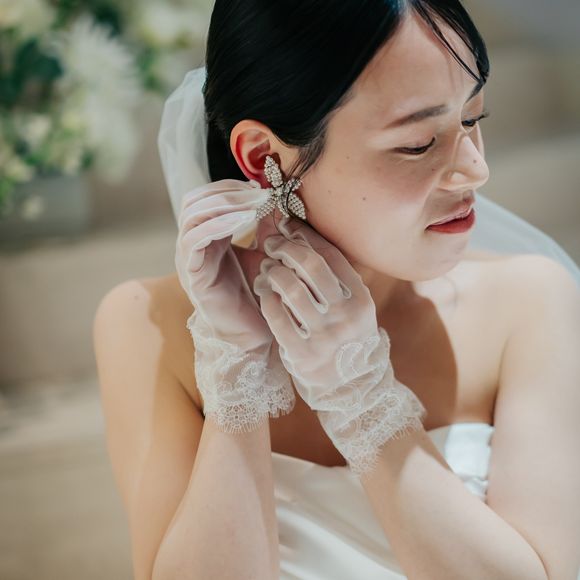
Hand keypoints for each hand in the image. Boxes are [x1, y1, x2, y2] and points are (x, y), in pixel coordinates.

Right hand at [175, 178, 294, 432]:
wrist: (256, 333)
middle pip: (194, 201)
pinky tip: (242, 220)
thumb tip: (273, 198)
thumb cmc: (261, 295)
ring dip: (223, 204)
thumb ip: (266, 227)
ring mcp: (190, 260)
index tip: (259, 186)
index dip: (230, 187)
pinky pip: (194, 240)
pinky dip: (216, 224)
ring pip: (192, 216)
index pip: (207, 198)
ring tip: (253, 203)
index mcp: (210, 238)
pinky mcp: (192, 275)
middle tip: (257, 192)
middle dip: (226, 191)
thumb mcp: (267, 253)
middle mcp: (195, 246)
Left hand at [253, 217, 425, 474]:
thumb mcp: (356, 310)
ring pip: (290, 288)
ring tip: (267, 269)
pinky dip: (266, 298)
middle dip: (286, 247)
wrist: (354, 391)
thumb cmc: (350, 342)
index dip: (306, 235)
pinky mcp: (302, 354)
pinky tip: (263, 292)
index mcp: (361, 299)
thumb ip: (336, 280)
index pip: (331, 254)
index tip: (288, 226)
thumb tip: (304, 240)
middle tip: (271, 243)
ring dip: (272, 272)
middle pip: (310, 265)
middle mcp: (346, 315)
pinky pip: (276, 316)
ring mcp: (324, 336)